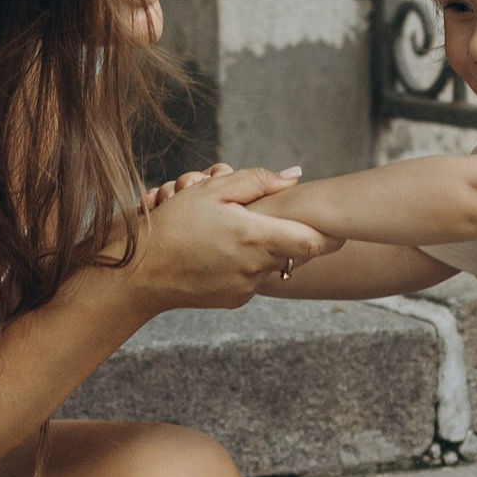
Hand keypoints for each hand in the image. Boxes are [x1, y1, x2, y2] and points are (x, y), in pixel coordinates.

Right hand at [131, 168, 331, 311]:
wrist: (140, 273)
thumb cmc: (172, 226)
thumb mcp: (211, 191)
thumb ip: (257, 181)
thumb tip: (295, 176)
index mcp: (256, 238)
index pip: (315, 242)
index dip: (331, 233)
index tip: (336, 223)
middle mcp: (257, 268)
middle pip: (297, 252)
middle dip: (290, 232)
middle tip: (271, 216)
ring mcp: (247, 287)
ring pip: (276, 264)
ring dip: (267, 247)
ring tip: (237, 231)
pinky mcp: (236, 300)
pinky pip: (256, 277)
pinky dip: (249, 263)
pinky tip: (223, 250)